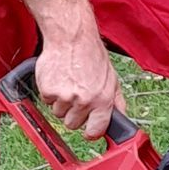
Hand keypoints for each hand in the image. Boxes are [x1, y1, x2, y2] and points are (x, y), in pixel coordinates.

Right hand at [35, 17, 125, 134]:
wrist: (71, 37)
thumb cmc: (92, 55)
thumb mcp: (112, 78)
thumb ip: (116, 101)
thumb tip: (121, 119)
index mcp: (102, 100)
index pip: (95, 131)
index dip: (91, 131)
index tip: (88, 128)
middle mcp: (83, 100)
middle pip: (72, 124)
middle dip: (73, 113)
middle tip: (76, 95)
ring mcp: (64, 96)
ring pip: (58, 114)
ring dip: (61, 103)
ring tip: (68, 83)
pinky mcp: (48, 90)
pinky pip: (47, 102)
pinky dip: (50, 93)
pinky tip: (59, 78)